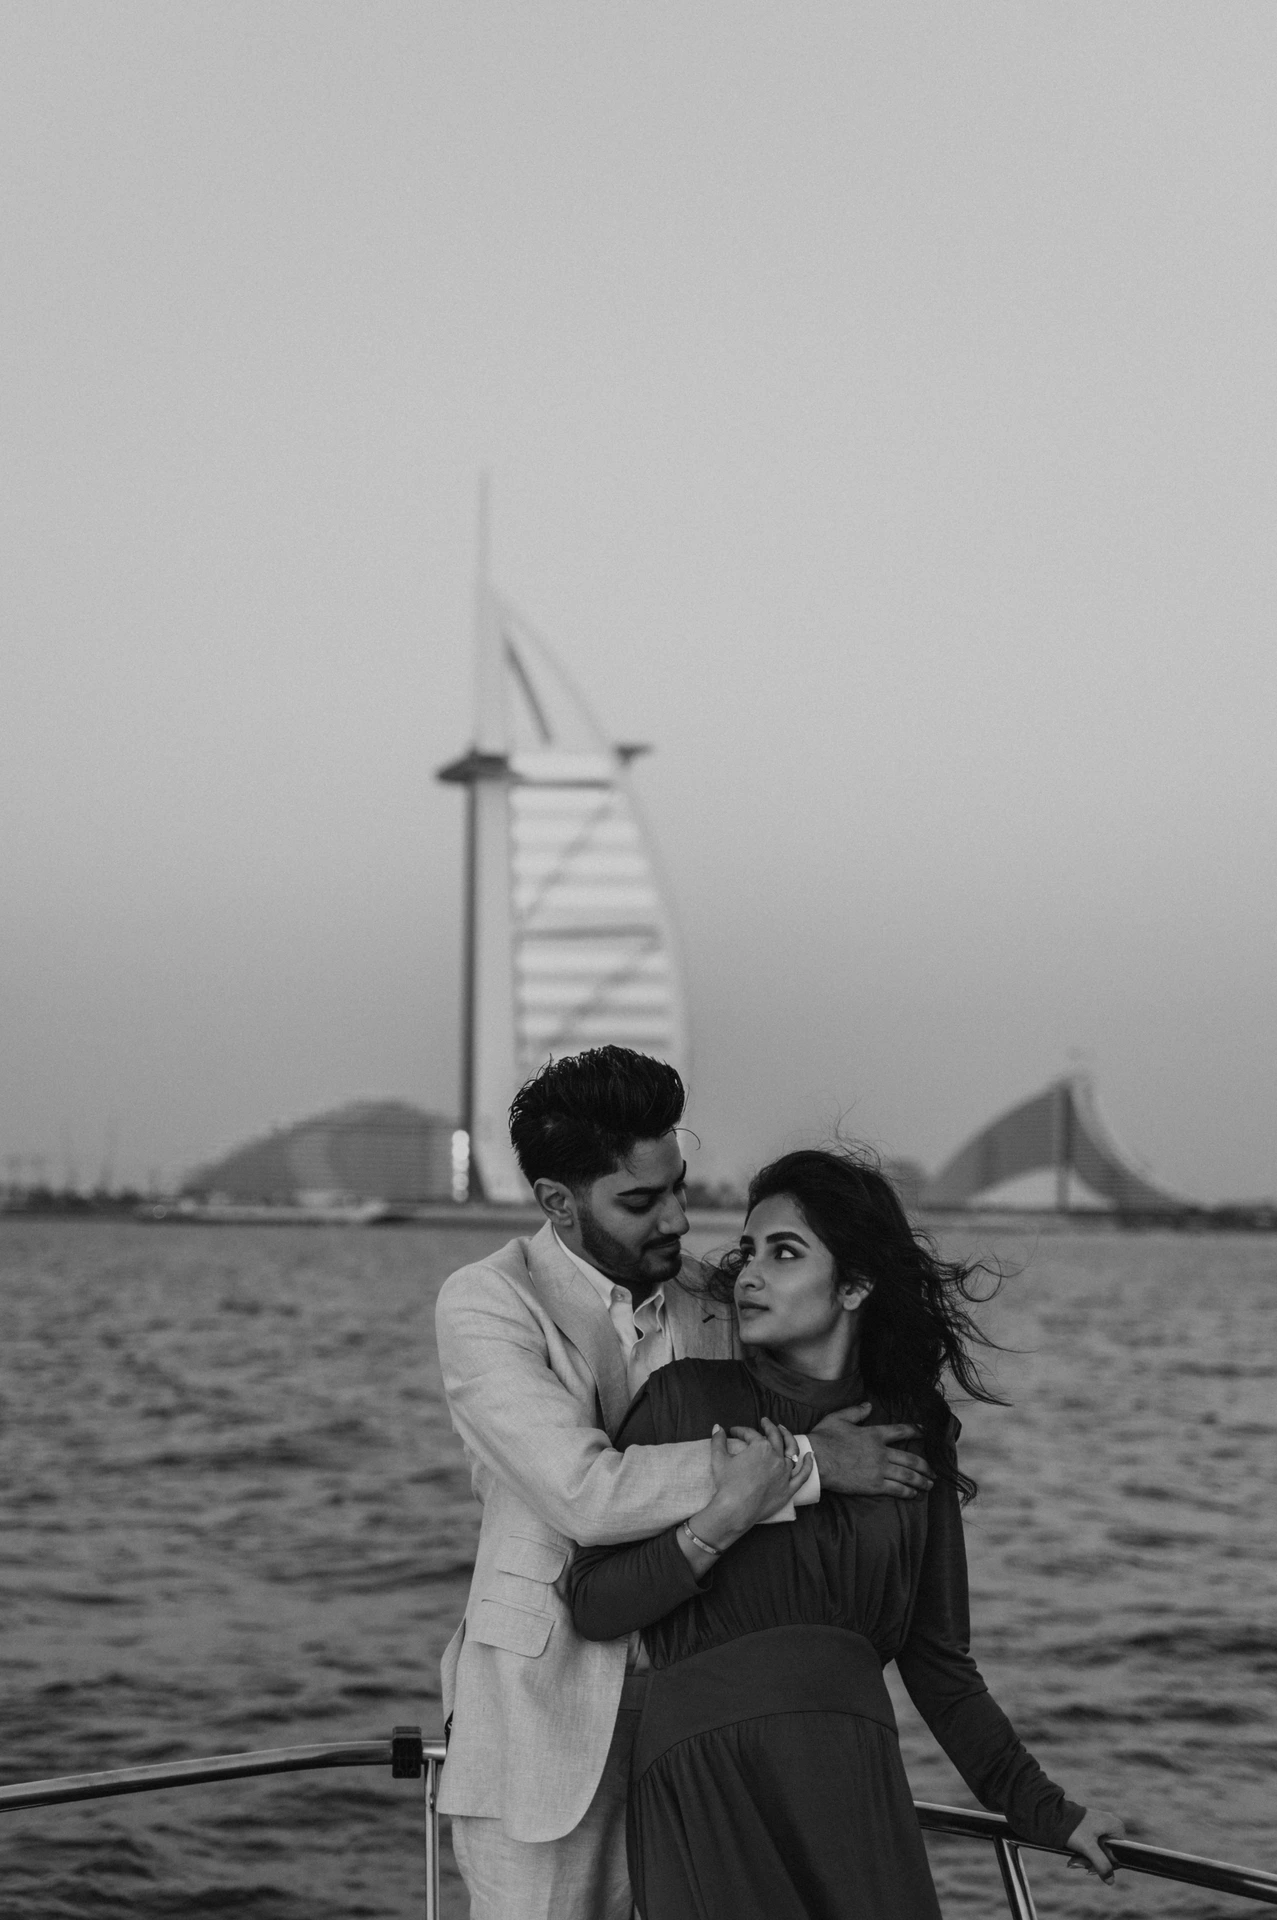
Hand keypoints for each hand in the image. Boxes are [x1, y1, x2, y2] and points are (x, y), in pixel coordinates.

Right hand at [700, 1420, 811, 1538]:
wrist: (735, 1510)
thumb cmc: (727, 1484)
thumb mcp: (719, 1459)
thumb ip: (718, 1440)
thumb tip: (717, 1427)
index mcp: (760, 1447)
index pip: (750, 1434)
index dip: (741, 1431)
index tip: (734, 1432)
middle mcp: (776, 1456)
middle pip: (775, 1437)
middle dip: (769, 1427)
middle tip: (765, 1422)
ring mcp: (785, 1472)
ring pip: (791, 1451)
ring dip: (788, 1438)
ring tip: (784, 1432)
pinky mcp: (789, 1488)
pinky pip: (803, 1475)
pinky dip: (808, 1464)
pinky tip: (810, 1456)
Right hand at [809, 1404, 933, 1497]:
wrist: (817, 1460)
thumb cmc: (824, 1438)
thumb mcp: (839, 1418)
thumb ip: (856, 1411)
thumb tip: (869, 1405)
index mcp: (874, 1434)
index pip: (902, 1431)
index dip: (916, 1430)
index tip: (926, 1432)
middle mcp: (881, 1452)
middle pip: (911, 1459)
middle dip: (926, 1466)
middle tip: (934, 1472)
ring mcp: (879, 1470)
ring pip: (908, 1476)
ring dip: (922, 1481)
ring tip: (929, 1485)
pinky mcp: (874, 1485)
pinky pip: (897, 1489)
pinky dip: (908, 1492)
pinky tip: (914, 1494)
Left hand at [1066, 1807, 1124, 1884]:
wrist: (1054, 1815)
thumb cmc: (1074, 1828)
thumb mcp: (1088, 1847)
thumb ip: (1101, 1864)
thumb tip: (1111, 1881)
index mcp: (1116, 1827)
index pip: (1117, 1855)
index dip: (1105, 1864)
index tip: (1090, 1868)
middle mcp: (1111, 1825)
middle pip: (1107, 1854)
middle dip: (1092, 1861)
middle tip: (1077, 1863)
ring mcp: (1101, 1826)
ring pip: (1098, 1851)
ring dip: (1085, 1859)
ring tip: (1073, 1861)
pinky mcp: (1091, 1828)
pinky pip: (1092, 1846)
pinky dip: (1083, 1852)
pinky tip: (1073, 1857)